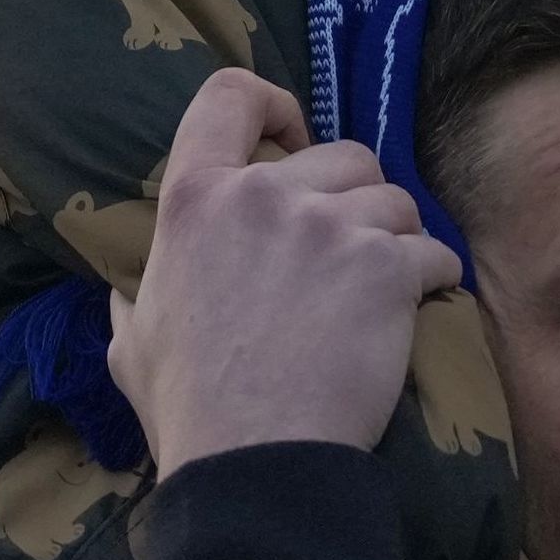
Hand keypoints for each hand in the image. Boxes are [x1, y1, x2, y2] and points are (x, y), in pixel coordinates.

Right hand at [106, 68, 463, 467]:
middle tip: (345, 252)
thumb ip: (134, 299)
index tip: (290, 138)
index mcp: (194, 199)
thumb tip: (125, 291)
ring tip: (381, 290)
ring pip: (394, 201)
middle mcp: (262, 196)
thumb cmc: (189, 408)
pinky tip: (417, 310)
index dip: (272, 104)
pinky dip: (433, 279)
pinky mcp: (387, 268)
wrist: (256, 464)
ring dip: (395, 239)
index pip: (229, 95)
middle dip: (353, 197)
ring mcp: (329, 228)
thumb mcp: (131, 343)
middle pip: (341, 154)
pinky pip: (434, 252)